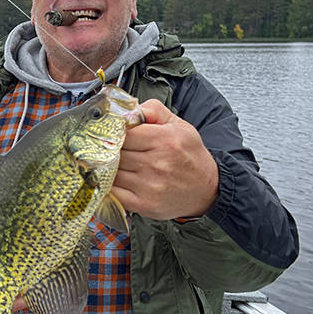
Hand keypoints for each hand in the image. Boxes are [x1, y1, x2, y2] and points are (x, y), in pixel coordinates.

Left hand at [110, 99, 218, 220]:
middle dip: (108, 150)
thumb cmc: (190, 156)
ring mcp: (149, 186)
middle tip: (106, 149)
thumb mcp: (179, 126)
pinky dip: (107, 185)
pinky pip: (113, 192)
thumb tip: (131, 109)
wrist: (206, 190)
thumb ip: (154, 111)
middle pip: (115, 153)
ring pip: (111, 172)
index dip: (114, 132)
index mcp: (164, 140)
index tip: (111, 134)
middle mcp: (156, 163)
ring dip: (106, 168)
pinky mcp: (143, 204)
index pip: (124, 133)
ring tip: (110, 164)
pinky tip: (111, 180)